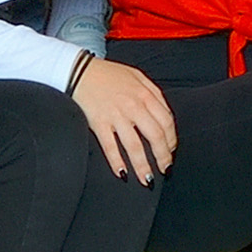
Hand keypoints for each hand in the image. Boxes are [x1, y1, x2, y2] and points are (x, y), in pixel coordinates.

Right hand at [71, 56, 178, 182]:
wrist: (80, 71)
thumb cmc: (110, 74)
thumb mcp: (138, 77)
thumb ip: (153, 94)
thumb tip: (165, 114)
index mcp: (146, 95)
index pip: (166, 122)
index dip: (171, 139)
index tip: (170, 150)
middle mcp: (134, 106)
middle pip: (155, 136)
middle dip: (162, 156)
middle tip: (165, 169)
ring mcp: (116, 116)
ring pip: (134, 146)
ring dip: (143, 166)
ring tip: (148, 180)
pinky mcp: (99, 123)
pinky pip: (110, 147)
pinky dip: (116, 162)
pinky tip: (122, 174)